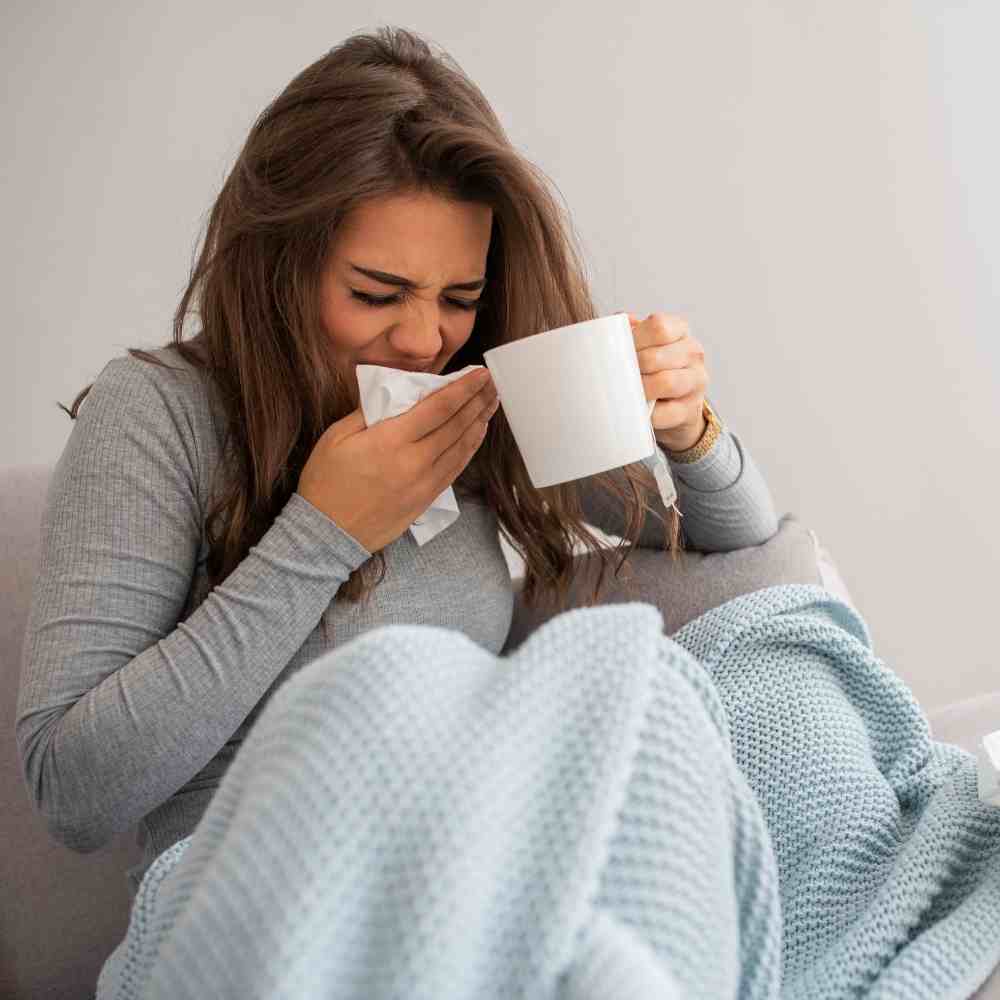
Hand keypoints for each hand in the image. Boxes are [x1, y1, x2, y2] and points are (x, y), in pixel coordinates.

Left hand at [617, 310, 709, 451]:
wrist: (670, 405)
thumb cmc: (650, 368)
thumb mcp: (641, 344)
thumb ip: (626, 330)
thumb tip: (615, 324)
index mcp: (679, 330)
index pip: (658, 327)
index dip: (634, 340)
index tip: (619, 352)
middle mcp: (692, 352)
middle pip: (655, 357)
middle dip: (631, 369)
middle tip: (617, 377)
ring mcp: (696, 381)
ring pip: (666, 382)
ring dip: (641, 390)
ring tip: (627, 392)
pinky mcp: (691, 409)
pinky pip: (666, 412)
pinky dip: (648, 415)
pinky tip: (639, 411)